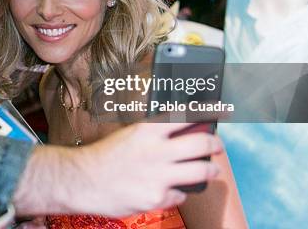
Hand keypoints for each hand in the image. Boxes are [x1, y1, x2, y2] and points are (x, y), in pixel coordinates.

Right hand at [14, 121, 222, 217]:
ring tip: (210, 169)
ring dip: (210, 169)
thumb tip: (181, 130)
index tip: (224, 109)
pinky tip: (170, 188)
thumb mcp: (130, 134)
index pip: (187, 114)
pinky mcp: (157, 198)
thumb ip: (155, 132)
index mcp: (148, 130)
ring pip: (201, 171)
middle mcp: (157, 151)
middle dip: (216, 145)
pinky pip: (181, 194)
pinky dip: (179, 191)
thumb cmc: (105, 156)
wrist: (83, 181)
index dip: (210, 110)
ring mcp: (159, 176)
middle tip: (217, 146)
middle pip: (202, 144)